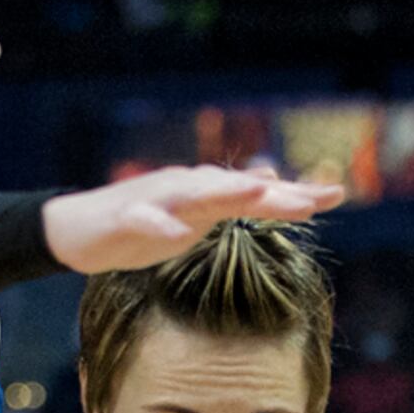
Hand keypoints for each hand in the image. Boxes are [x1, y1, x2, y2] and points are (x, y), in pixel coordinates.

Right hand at [42, 167, 342, 272]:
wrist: (77, 230)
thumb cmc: (140, 224)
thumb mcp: (194, 216)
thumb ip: (231, 201)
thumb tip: (273, 180)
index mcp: (204, 194)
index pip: (256, 193)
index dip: (294, 195)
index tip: (336, 196)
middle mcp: (186, 188)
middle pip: (235, 189)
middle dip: (275, 194)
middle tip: (312, 200)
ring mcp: (155, 200)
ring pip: (195, 193)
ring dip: (226, 191)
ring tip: (259, 193)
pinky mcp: (124, 217)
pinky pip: (145, 220)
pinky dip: (161, 224)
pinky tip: (177, 233)